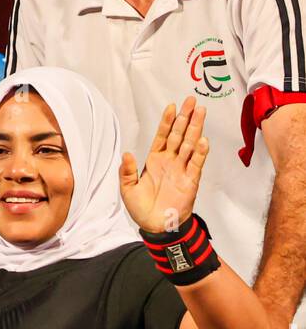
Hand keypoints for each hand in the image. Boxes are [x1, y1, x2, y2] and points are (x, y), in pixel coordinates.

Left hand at [120, 97, 209, 233]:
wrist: (156, 227)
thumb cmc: (142, 209)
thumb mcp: (128, 190)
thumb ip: (126, 171)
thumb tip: (126, 154)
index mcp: (154, 160)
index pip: (162, 136)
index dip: (167, 121)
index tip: (171, 106)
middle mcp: (170, 161)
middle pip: (179, 135)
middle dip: (185, 118)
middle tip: (191, 101)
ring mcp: (181, 169)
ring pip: (189, 144)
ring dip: (195, 129)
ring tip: (201, 113)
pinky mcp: (190, 181)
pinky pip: (196, 164)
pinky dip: (200, 153)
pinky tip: (203, 141)